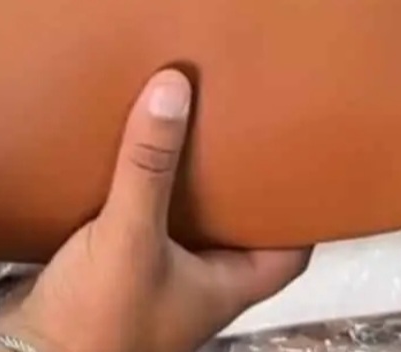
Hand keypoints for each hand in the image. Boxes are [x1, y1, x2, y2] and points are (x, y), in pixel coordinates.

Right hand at [0, 71, 309, 351]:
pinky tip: (126, 148)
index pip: (287, 253)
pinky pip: (133, 215)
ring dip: (179, 175)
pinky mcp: (110, 267)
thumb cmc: (100, 316)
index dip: (299, 209)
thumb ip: (149, 165)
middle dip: (233, 174)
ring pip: (179, 217)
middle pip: (231, 224)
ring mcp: (152, 275)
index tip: (300, 154)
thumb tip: (175, 84)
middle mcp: (195, 282)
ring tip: (184, 116)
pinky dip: (134, 184)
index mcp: (223, 287)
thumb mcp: (129, 236)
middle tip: (238, 115)